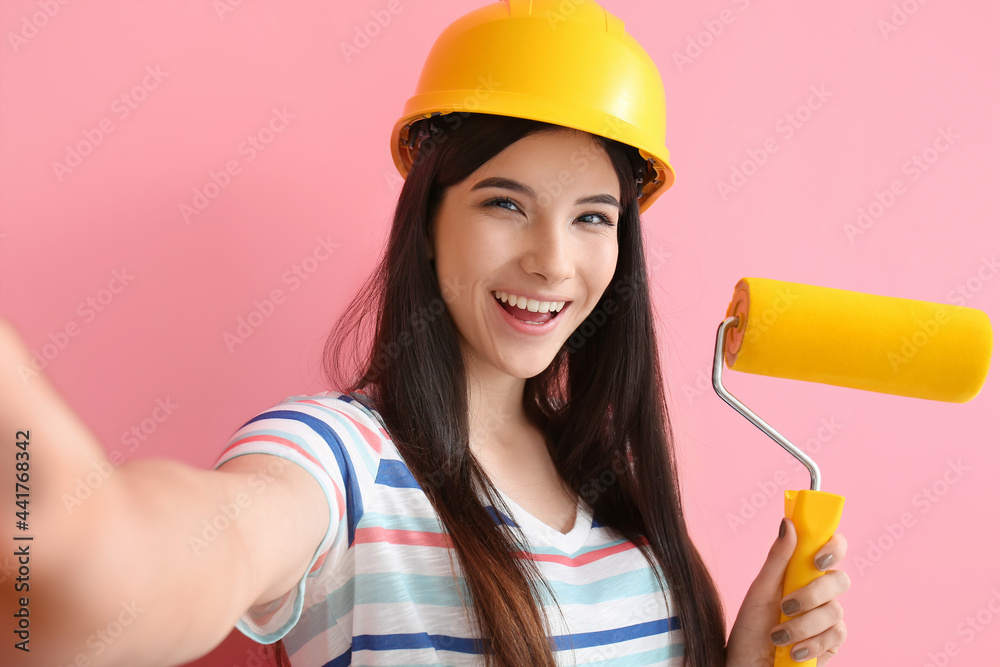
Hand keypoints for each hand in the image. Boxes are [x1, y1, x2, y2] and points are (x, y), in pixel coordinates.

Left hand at [725, 518, 849, 665]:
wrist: (748, 666)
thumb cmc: (750, 628)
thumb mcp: (759, 591)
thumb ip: (777, 559)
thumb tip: (788, 523)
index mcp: (802, 573)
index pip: (831, 549)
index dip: (833, 547)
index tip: (818, 559)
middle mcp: (819, 593)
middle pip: (840, 580)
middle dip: (812, 595)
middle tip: (786, 606)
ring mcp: (827, 619)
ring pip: (835, 611)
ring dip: (802, 626)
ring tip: (778, 637)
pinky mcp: (832, 643)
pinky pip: (837, 636)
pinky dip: (811, 644)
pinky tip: (793, 651)